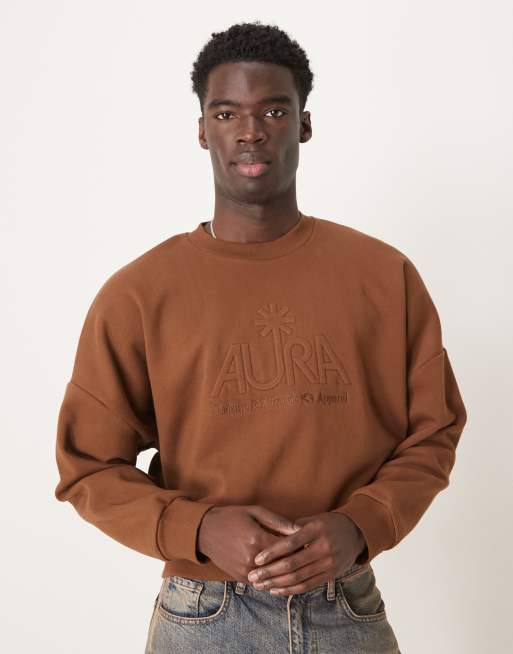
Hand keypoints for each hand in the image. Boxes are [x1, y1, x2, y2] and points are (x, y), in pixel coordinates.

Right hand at [197, 504, 300, 581]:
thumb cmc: (232, 517)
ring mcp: (246, 571)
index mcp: (257, 539)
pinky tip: (284, 576)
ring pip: (275, 578)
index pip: (288, 549)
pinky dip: (275, 580)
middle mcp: (252, 558)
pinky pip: (263, 583)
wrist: (205, 531)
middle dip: (297, 562)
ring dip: (287, 574)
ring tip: (300, 568)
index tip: (311, 544)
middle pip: (283, 566)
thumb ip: (277, 521)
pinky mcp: (241, 578)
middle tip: (309, 558)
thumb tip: (299, 528)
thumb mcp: (255, 512)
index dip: (302, 547)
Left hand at [246, 512, 365, 595]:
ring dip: (277, 584)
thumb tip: (270, 535)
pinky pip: (307, 586)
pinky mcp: (330, 575)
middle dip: (270, 572)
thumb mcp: (313, 518)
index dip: (272, 552)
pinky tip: (276, 590)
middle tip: (253, 576)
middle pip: (292, 564)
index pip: (290, 543)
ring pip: (298, 578)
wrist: (355, 533)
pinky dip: (290, 590)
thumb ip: (293, 527)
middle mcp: (323, 547)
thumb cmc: (328, 524)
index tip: (257, 559)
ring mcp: (328, 563)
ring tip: (260, 585)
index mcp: (316, 530)